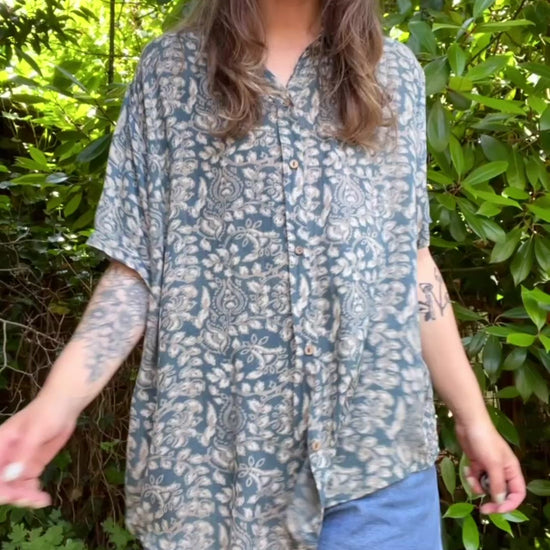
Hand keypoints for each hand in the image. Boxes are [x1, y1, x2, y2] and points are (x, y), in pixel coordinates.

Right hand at [0, 393, 76, 507]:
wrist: (65, 406)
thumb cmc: (48, 412)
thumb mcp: (36, 431)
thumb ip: (24, 453)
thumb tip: (10, 476)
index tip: (10, 496)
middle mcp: (5, 457)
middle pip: (1, 483)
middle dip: (12, 495)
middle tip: (31, 499)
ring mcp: (18, 462)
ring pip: (13, 487)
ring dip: (23, 497)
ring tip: (40, 500)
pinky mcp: (31, 466)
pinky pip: (26, 484)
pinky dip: (32, 493)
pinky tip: (43, 498)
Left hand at [455, 419, 525, 513]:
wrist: (468, 424)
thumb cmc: (485, 441)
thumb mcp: (493, 464)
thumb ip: (497, 484)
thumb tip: (499, 501)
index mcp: (512, 471)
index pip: (517, 494)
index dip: (509, 504)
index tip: (497, 509)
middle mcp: (502, 471)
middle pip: (501, 493)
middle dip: (492, 500)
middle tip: (483, 509)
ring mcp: (488, 468)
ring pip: (486, 487)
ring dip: (478, 486)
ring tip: (471, 475)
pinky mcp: (477, 464)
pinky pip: (475, 478)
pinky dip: (470, 476)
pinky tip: (466, 468)